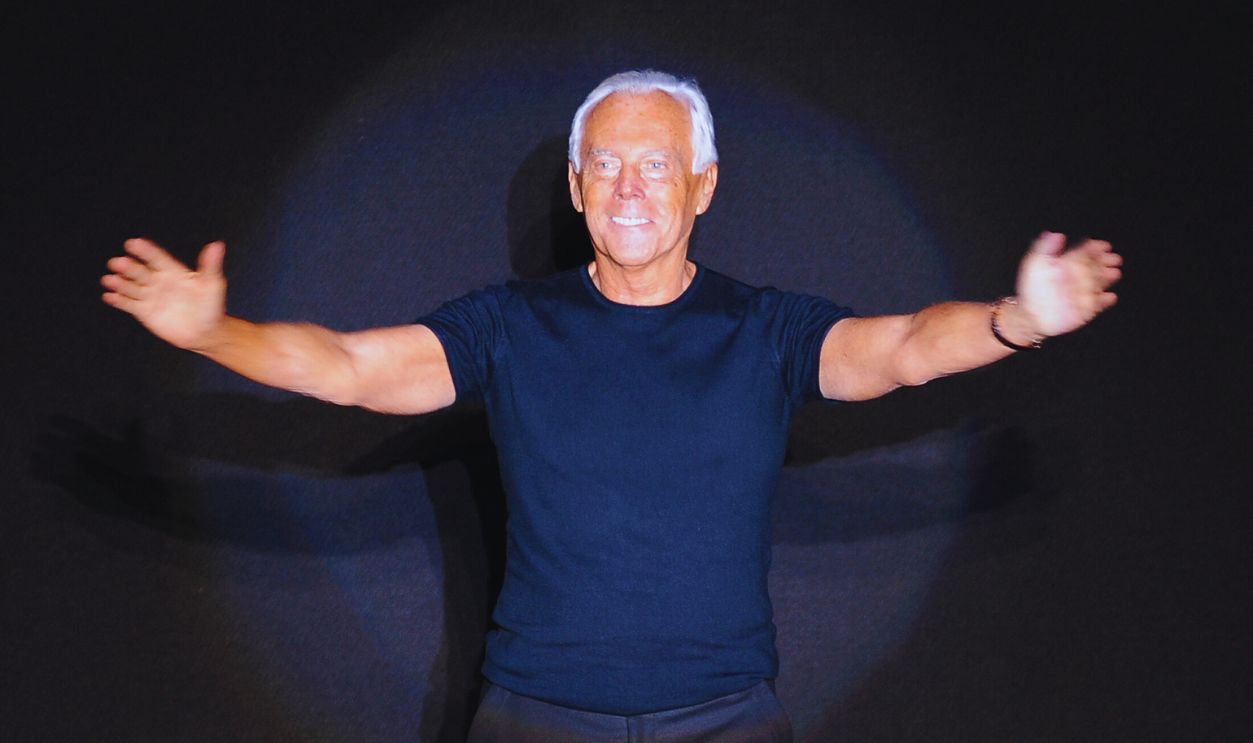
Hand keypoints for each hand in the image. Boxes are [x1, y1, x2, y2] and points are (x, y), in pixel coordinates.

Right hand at [102, 238, 227, 349]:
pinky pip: (129, 305)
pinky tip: (109, 296)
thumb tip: (217, 245)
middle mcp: (159, 281)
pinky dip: (119, 301)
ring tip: (109, 280)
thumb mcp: (213, 284)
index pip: (157, 258)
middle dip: (129, 267)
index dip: (146, 251)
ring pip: (132, 287)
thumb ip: (211, 265)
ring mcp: (151, 296)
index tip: (134, 243)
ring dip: (120, 283)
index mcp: (173, 271)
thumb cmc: (211, 306)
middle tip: (118, 262)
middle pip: (141, 272)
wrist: (205, 332)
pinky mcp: (145, 312)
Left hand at [1015, 231, 1122, 338]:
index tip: (1103, 245)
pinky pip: (1097, 304)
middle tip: (1114, 258)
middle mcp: (1074, 278)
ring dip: (1107, 277)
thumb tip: (1055, 234)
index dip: (1094, 248)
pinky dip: (1104, 301)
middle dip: (1104, 262)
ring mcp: (1079, 294)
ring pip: (1098, 283)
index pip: (1082, 253)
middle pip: (1093, 267)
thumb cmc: (1030, 289)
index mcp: (1064, 266)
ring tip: (1114, 273)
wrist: (1029, 315)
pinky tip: (1110, 297)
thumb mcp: (1035, 264)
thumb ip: (1044, 248)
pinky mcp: (1082, 310)